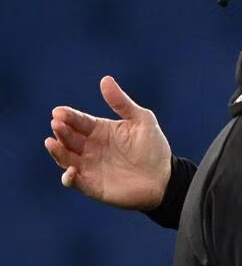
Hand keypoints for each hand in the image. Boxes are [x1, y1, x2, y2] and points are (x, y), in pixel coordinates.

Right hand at [44, 76, 172, 209]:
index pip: (78, 121)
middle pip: (68, 138)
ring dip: (58, 151)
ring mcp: (89, 167)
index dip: (68, 116)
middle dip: (61, 131)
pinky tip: (71, 171)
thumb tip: (105, 79)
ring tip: (52, 143)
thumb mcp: (142, 121)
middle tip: (57, 124)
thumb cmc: (154, 148)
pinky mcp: (93, 186)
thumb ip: (122, 103)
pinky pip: (75, 182)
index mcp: (99, 130)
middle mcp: (90, 148)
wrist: (165, 178)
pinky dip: (69, 178)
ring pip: (66, 158)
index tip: (58, 112)